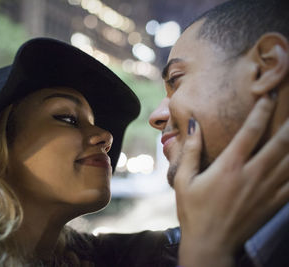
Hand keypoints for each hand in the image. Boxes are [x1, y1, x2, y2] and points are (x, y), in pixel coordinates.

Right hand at [175, 95, 288, 266]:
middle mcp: (252, 175)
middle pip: (280, 143)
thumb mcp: (184, 180)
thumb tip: (194, 125)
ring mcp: (265, 190)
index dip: (262, 110)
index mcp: (229, 167)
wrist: (210, 245)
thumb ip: (191, 151)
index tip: (269, 95)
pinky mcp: (273, 204)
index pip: (250, 132)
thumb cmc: (193, 211)